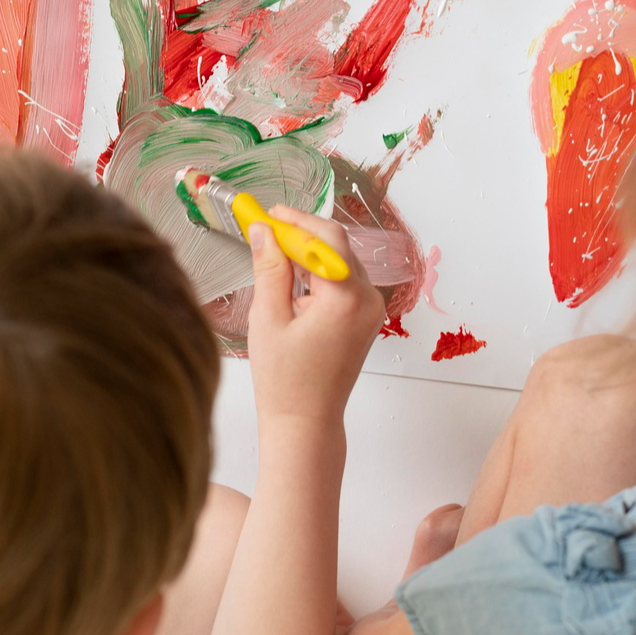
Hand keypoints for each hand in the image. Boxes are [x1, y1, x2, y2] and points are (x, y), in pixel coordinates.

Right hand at [246, 207, 384, 429]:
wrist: (306, 420)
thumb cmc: (286, 380)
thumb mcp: (269, 318)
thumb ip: (269, 268)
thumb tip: (264, 231)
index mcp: (346, 298)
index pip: (325, 238)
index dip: (294, 220)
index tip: (267, 213)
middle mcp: (367, 300)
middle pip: (337, 246)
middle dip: (300, 234)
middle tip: (266, 230)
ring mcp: (371, 310)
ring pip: (341, 261)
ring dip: (309, 253)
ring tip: (273, 254)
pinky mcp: (366, 318)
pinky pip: (345, 281)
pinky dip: (320, 273)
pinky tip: (293, 278)